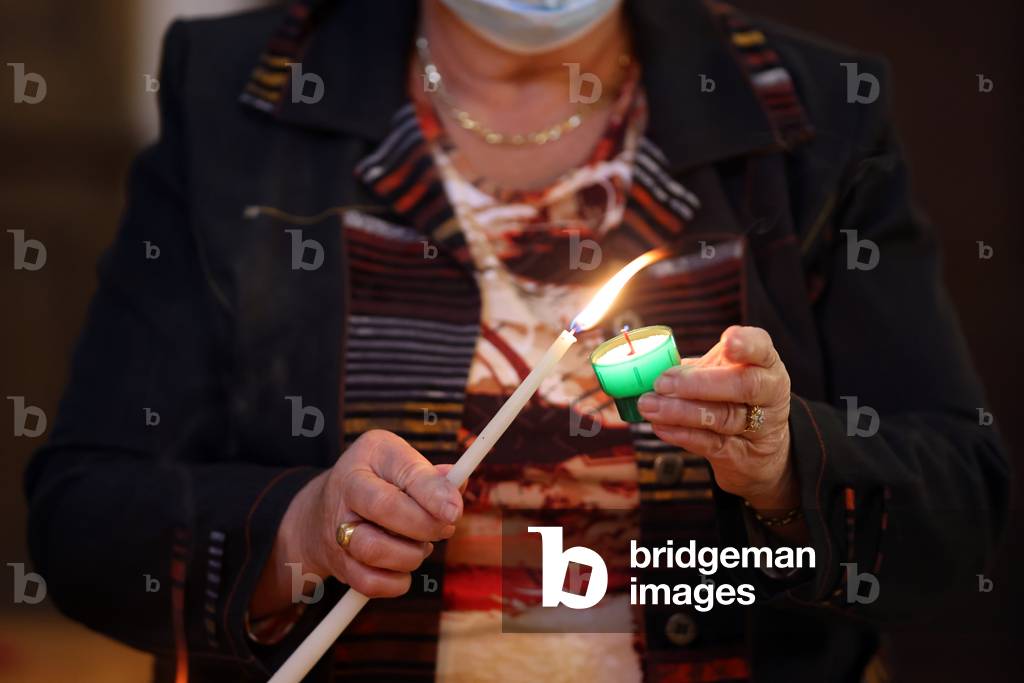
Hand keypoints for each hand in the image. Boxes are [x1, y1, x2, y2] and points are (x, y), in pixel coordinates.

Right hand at [251, 430, 463, 616]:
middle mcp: (347, 486)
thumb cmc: (379, 482)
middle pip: (386, 508)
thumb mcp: (404, 463)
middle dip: (425, 526)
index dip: (434, 493)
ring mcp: (337, 526)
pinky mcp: (337, 562)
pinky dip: (395, 582)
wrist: (321, 511)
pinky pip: (369, 582)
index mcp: (372, 453)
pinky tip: (403, 569)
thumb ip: (433, 476)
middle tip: (445, 529)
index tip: (455, 512)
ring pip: (375, 549)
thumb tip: (459, 485)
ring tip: (420, 548)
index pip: (405, 471)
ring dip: (411, 555)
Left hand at [637, 325, 796, 510]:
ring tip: (648, 405)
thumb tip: (648, 366)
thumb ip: (696, 368)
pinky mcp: (744, 455)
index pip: (762, 348)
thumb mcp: (722, 374)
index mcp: (765, 364)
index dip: (746, 344)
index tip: (727, 342)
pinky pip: (712, 444)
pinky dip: (683, 435)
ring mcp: (761, 426)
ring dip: (680, 412)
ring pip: (724, 418)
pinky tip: (660, 427)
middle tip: (662, 382)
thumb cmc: (731, 398)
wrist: (757, 449)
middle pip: (744, 386)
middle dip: (700, 383)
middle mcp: (770, 393)